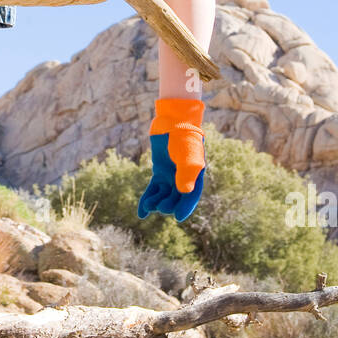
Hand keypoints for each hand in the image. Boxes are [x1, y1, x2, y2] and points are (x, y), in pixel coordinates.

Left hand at [137, 98, 205, 222]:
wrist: (173, 121)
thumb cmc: (183, 138)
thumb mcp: (186, 156)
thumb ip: (186, 174)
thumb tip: (184, 192)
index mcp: (196, 176)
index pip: (191, 196)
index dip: (186, 207)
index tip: (178, 217)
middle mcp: (184, 178)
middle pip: (176, 198)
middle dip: (169, 204)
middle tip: (161, 206)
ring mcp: (171, 176)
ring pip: (163, 195)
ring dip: (156, 202)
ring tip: (149, 207)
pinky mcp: (159, 172)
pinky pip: (153, 189)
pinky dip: (147, 199)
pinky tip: (141, 213)